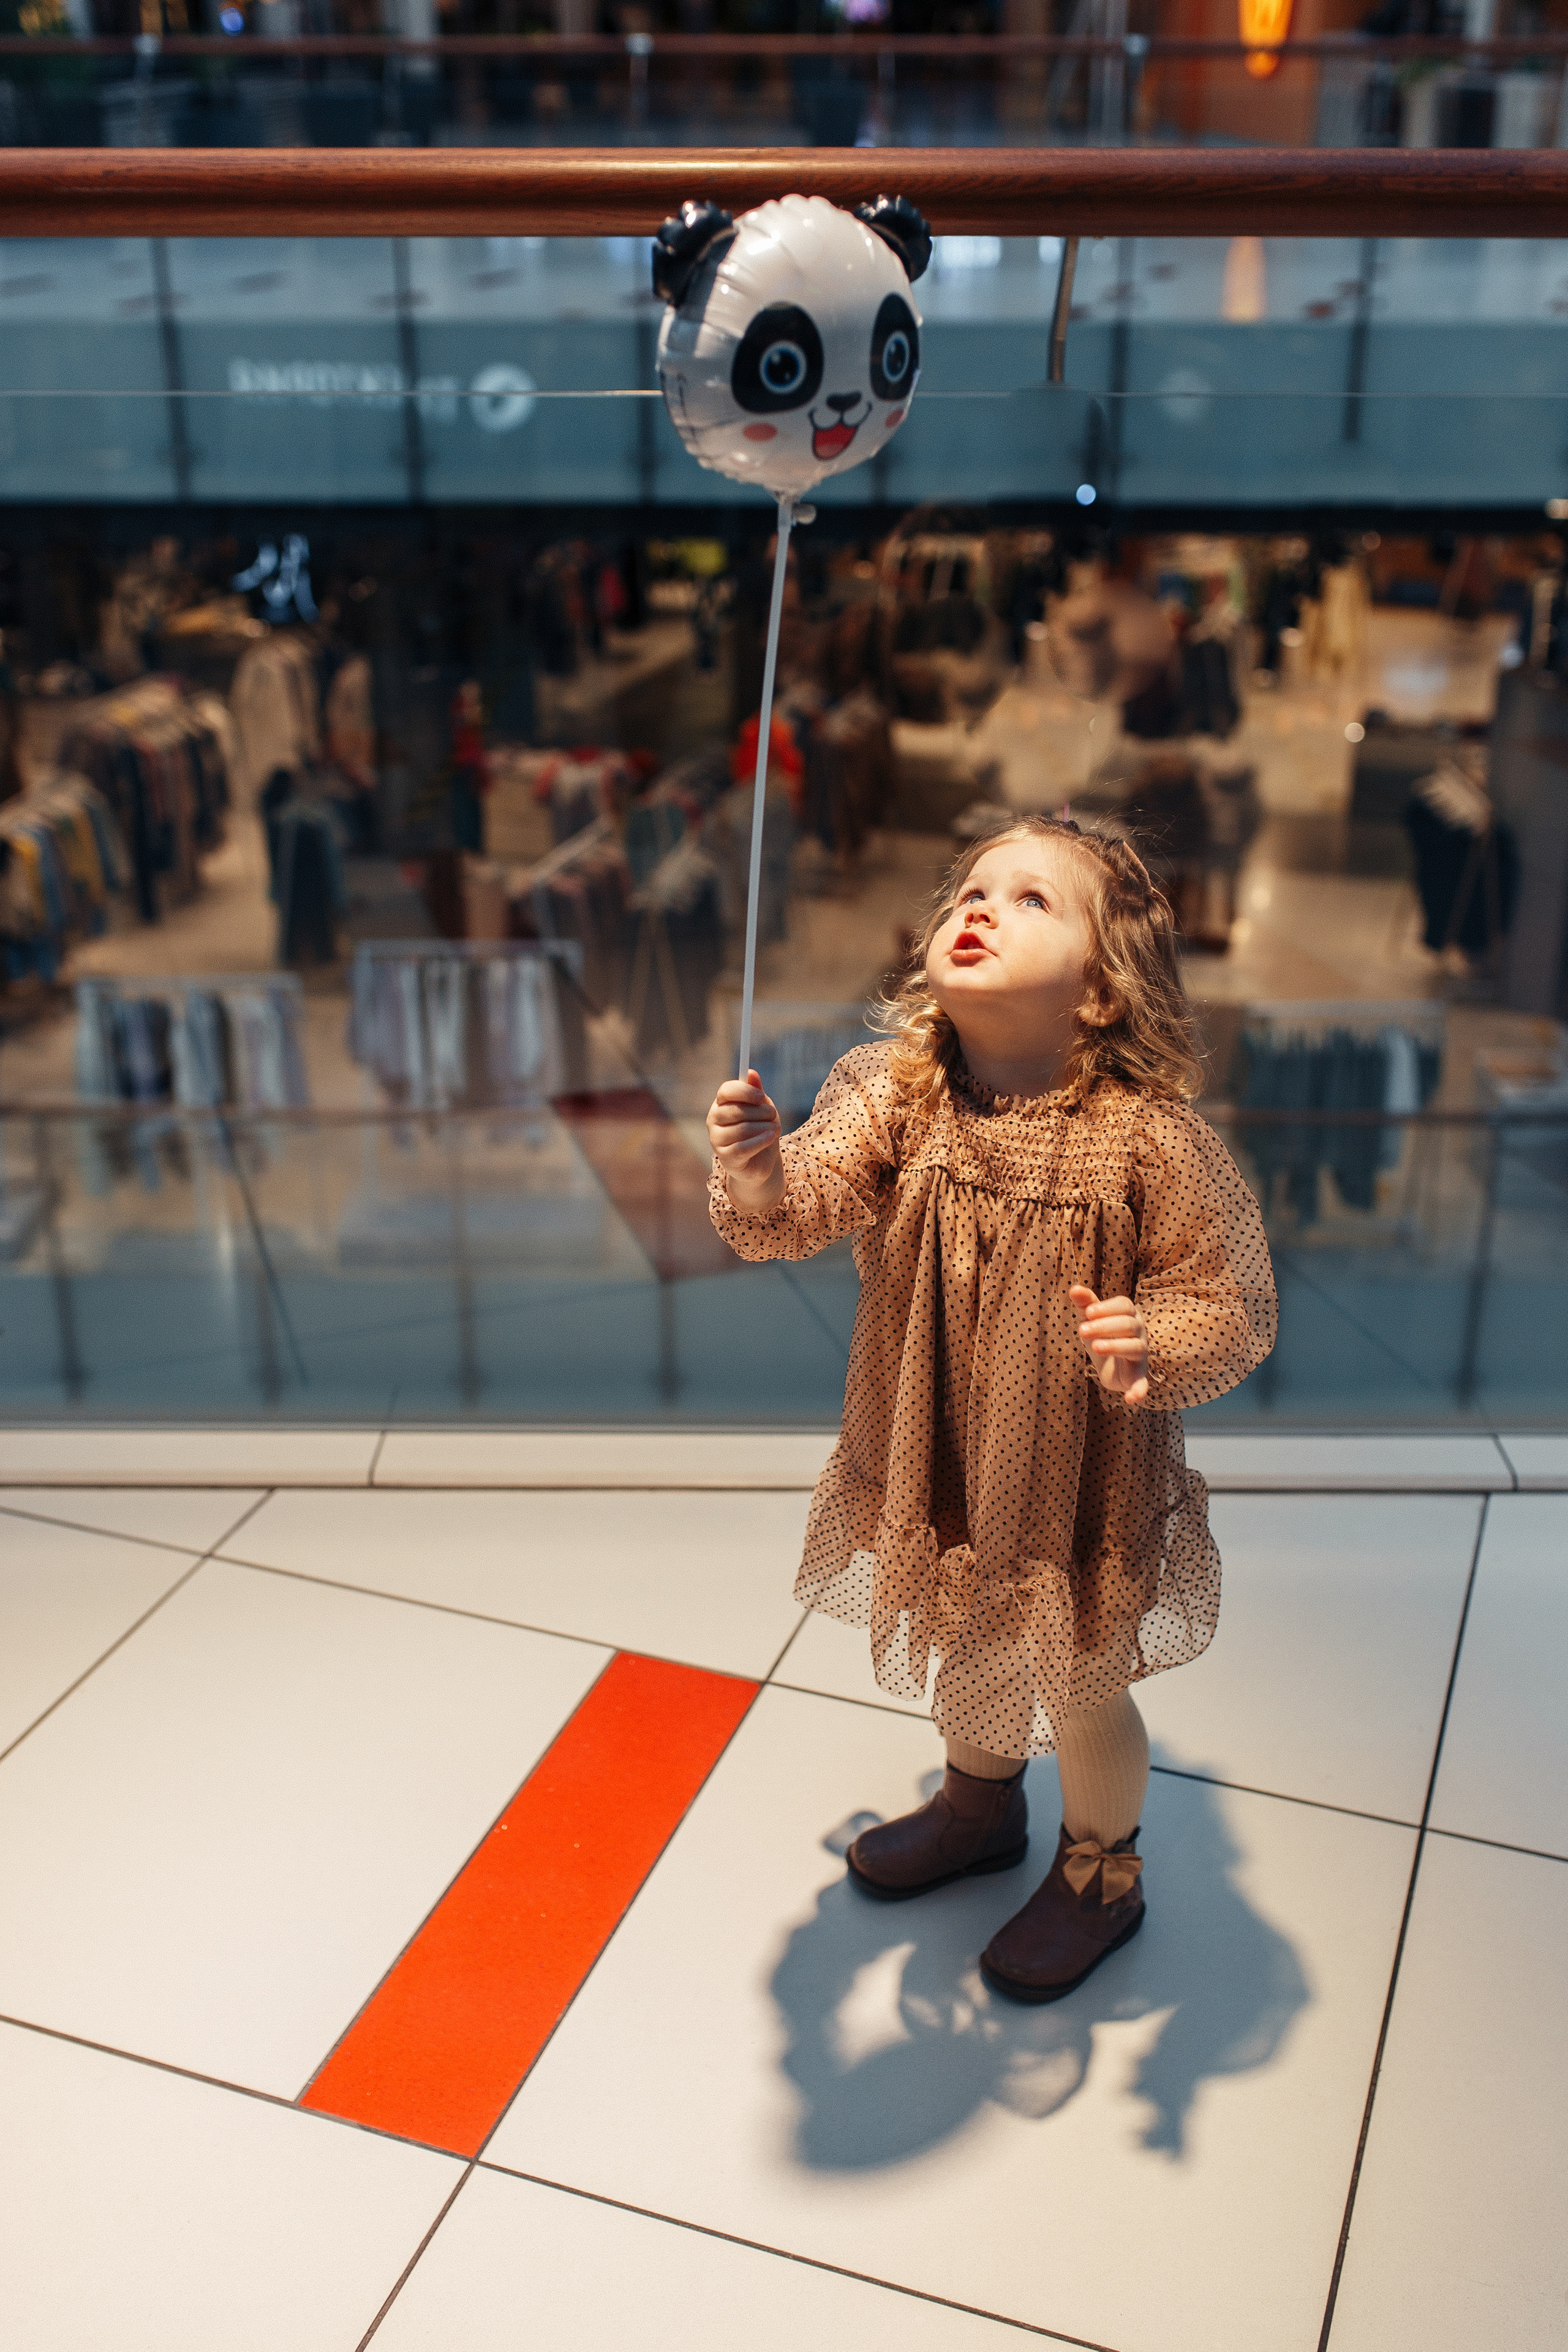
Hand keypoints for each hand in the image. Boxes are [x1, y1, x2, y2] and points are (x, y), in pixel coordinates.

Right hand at [707, 1070, 783, 1208]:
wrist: (762, 1160)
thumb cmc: (760, 1129)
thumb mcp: (762, 1108)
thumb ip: (756, 1092)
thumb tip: (751, 1072)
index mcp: (721, 1104)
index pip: (726, 1091)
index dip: (744, 1092)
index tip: (761, 1097)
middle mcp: (713, 1120)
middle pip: (736, 1110)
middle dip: (760, 1112)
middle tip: (773, 1115)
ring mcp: (716, 1139)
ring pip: (742, 1129)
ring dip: (764, 1128)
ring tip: (775, 1129)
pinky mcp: (725, 1157)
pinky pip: (744, 1147)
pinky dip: (761, 1141)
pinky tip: (771, 1137)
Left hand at [1069, 1284, 1149, 1404]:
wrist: (1111, 1367)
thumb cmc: (1102, 1336)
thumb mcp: (1091, 1320)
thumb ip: (1085, 1304)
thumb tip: (1074, 1288)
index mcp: (1129, 1315)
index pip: (1124, 1305)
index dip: (1107, 1308)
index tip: (1087, 1313)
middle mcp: (1140, 1332)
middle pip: (1128, 1325)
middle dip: (1105, 1326)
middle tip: (1081, 1330)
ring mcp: (1141, 1354)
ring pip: (1134, 1347)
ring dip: (1115, 1347)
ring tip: (1094, 1347)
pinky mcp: (1139, 1376)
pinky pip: (1143, 1383)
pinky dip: (1139, 1391)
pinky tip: (1130, 1400)